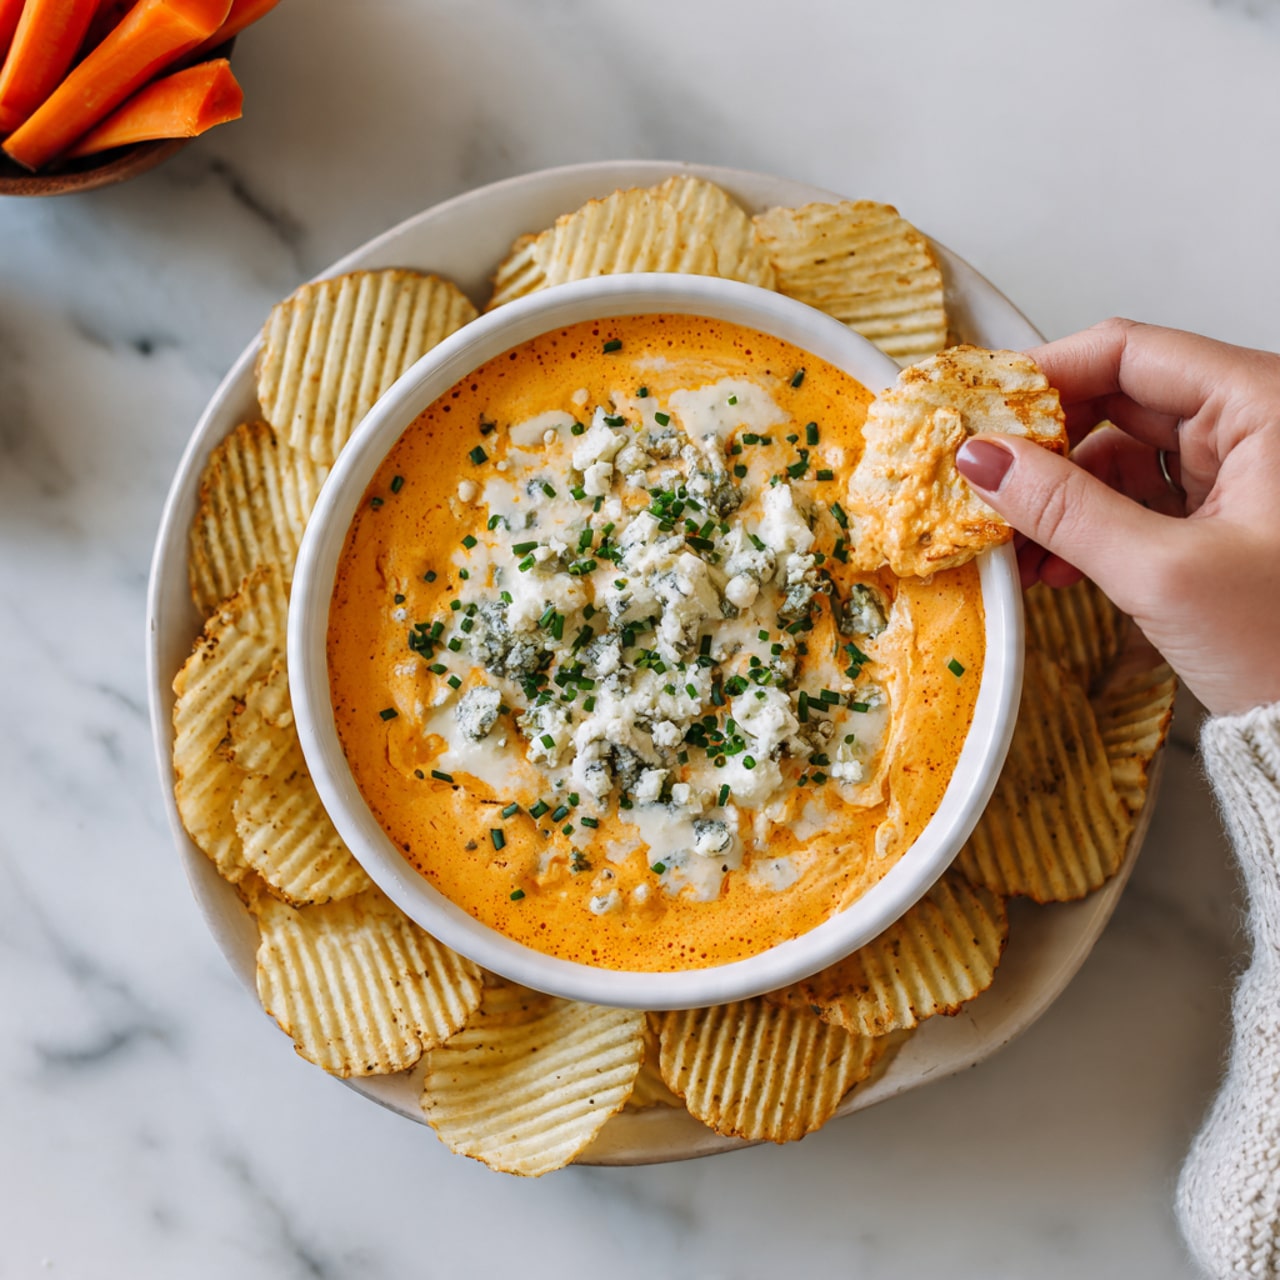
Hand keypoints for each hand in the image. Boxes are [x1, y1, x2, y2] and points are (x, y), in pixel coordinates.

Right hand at [954, 318, 1279, 715]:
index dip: (1045, 375)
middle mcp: (1254, 425)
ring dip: (1058, 498)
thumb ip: (1064, 509)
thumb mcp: (1162, 573)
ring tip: (1013, 545)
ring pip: (1119, 454)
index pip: (1130, 352)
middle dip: (1043, 449)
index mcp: (1264, 407)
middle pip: (1117, 401)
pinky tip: (1054, 563)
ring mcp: (1238, 471)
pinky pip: (1136, 498)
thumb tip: (982, 460)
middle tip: (984, 484)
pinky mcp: (1222, 515)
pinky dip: (1088, 526)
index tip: (980, 411)